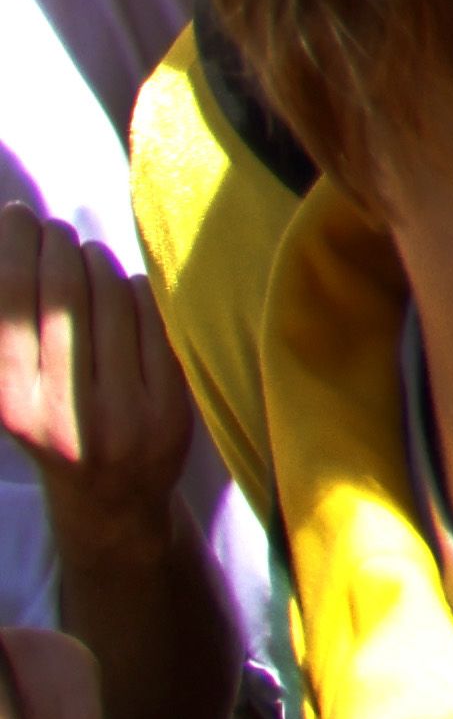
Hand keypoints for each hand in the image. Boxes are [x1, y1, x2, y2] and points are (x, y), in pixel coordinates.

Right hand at [0, 196, 190, 529]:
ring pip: (112, 299)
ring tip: (84, 251)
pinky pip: (154, 321)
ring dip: (96, 260)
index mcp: (15, 405)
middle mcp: (67, 412)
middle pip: (64, 294)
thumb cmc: (50, 431)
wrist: (111, 502)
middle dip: (57, 246)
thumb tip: (13, 252)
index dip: (13, 247)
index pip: (12, 304)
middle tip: (52, 226)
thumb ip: (12, 336)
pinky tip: (122, 284)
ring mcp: (125, 411)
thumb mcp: (17, 395)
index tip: (15, 216)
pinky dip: (135, 291)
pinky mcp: (171, 408)